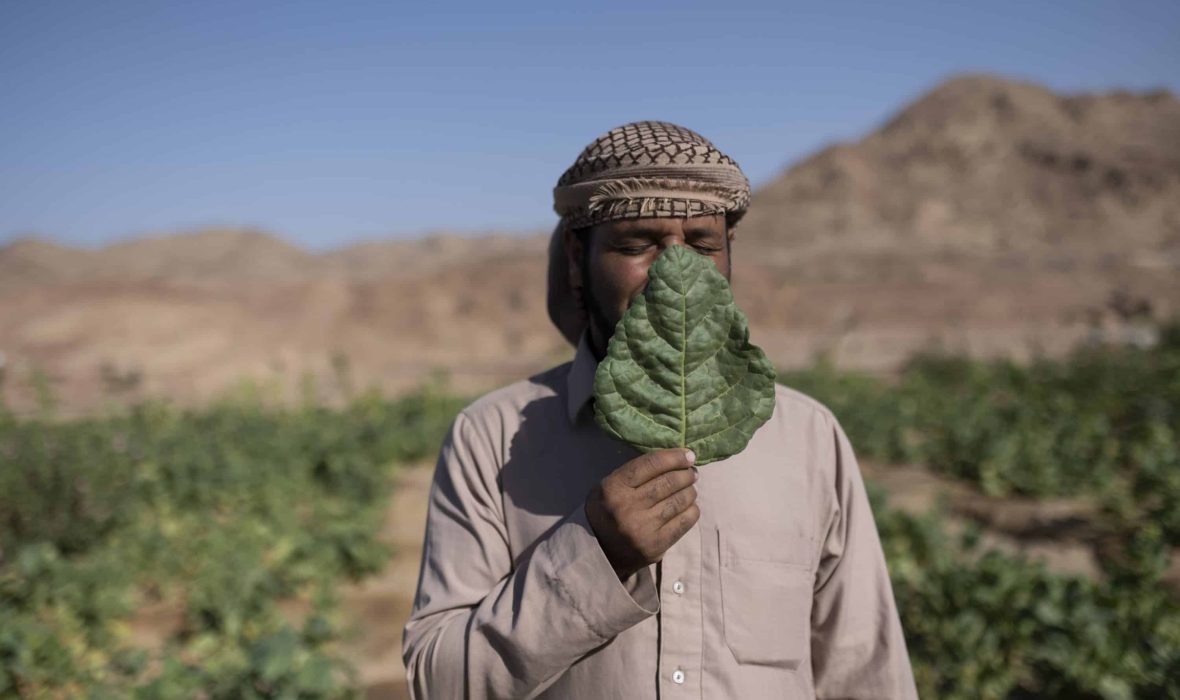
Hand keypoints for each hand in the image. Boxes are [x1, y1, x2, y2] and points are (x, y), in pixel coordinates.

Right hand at [584, 449, 699, 579]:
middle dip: (686, 474)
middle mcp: (628, 507)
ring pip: (679, 501)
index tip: (689, 455)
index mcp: (614, 488)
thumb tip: (673, 459)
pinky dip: (691, 510)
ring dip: (690, 491)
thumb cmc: (607, 510)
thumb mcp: (610, 485)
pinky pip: (684, 522)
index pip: (651, 464)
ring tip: (690, 489)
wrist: (600, 551)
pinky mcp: (656, 545)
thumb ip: (636, 472)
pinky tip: (689, 506)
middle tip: (691, 473)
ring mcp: (643, 528)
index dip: (674, 457)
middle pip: (668, 482)